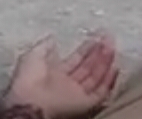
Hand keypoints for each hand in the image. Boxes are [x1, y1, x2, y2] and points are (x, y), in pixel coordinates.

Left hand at [0, 35, 118, 118]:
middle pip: (88, 67)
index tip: (95, 37)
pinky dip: (109, 81)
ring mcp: (77, 93)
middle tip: (108, 38)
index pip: (75, 60)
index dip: (86, 49)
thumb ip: (44, 46)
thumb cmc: (27, 79)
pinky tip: (115, 67)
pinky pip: (101, 93)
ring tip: (112, 46)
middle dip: (98, 52)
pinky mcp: (86, 103)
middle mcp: (67, 84)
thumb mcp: (32, 55)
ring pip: (96, 77)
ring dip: (105, 62)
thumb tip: (52, 37)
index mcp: (54, 74)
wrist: (30, 101)